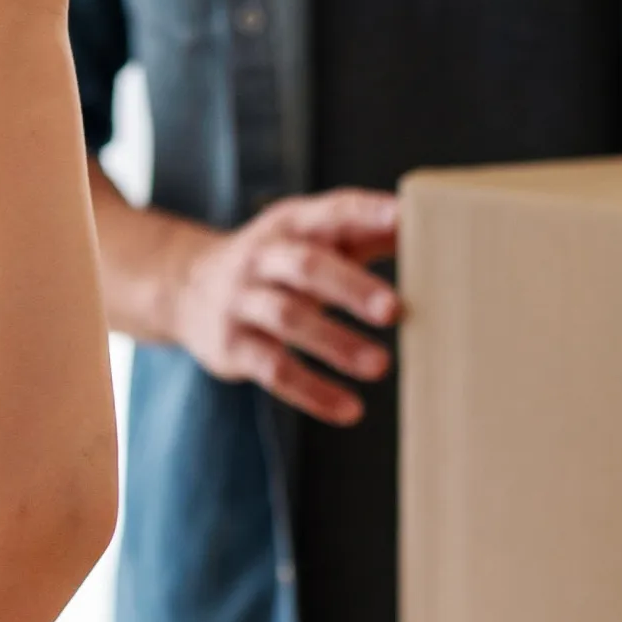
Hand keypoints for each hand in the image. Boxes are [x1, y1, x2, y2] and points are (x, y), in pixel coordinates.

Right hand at [164, 188, 401, 426]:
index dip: (367, 213)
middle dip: (351, 286)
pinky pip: (273, 370)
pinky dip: (312, 392)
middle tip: (395, 309)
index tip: (406, 218)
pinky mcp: (232, 346)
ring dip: (336, 343)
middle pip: (306, 266)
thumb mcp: (310, 238)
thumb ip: (364, 234)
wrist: (186, 288)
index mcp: (291, 224)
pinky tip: (349, 410)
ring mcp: (242, 302)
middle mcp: (261, 257)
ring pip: (289, 319)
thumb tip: (436, 227)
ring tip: (380, 365)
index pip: (331, 212)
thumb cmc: (276, 262)